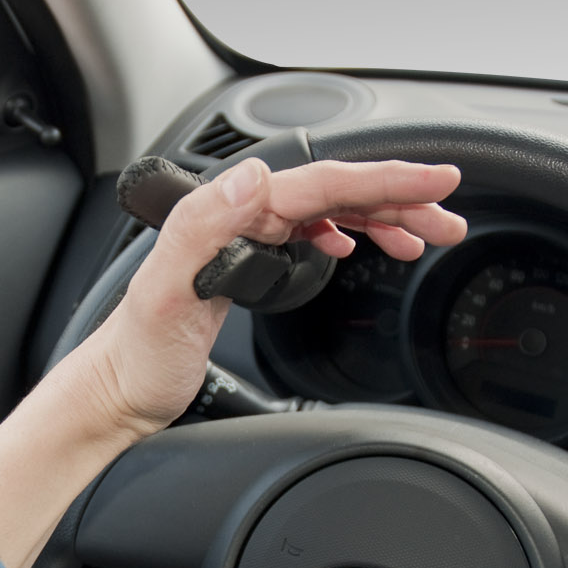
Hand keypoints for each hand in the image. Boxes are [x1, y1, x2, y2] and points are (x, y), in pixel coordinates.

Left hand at [69, 156, 465, 434]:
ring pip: (328, 212)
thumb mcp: (164, 291)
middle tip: (448, 214)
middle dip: (399, 197)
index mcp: (229, 213)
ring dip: (381, 217)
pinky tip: (361, 243)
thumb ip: (201, 227)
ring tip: (425, 232)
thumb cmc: (137, 352)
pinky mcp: (247, 266)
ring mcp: (244, 241)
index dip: (384, 179)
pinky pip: (309, 234)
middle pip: (334, 193)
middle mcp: (238, 218)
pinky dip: (348, 232)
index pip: (322, 184)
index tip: (434, 181)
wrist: (118, 388)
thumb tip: (252, 179)